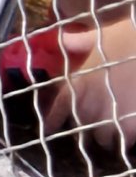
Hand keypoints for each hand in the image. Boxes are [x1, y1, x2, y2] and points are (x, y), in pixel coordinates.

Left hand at [52, 14, 135, 143]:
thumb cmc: (133, 37)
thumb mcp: (105, 35)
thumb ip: (81, 41)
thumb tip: (62, 38)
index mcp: (77, 86)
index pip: (57, 111)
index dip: (53, 121)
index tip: (49, 131)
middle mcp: (87, 106)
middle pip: (82, 126)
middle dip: (90, 123)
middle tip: (102, 118)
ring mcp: (108, 119)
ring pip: (102, 138)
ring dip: (108, 134)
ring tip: (118, 127)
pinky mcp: (128, 129)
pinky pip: (124, 141)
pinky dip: (127, 138)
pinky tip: (132, 129)